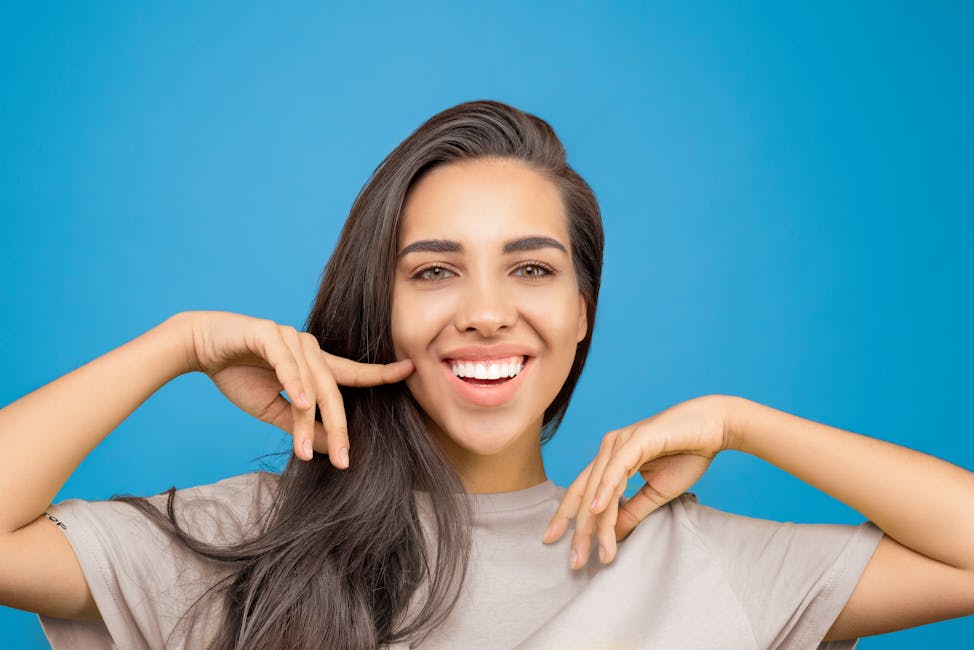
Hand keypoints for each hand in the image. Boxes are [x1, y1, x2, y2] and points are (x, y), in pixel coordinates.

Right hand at [181, 310, 413, 468]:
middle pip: (333, 390)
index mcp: (314, 363)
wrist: (199, 347)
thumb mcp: (274, 408)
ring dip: (306, 419)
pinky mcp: (268, 334)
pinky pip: (287, 361)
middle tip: (344, 460)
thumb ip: (302, 424)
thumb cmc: (238, 374)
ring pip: (309, 383)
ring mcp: (290, 338)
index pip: (352, 373)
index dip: (380, 374)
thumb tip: (332, 447)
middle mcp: (309, 347)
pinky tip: (300, 402)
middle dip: (339, 427)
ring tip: (305, 449)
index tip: (410, 371)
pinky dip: (294, 382)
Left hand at [542, 394, 732, 568]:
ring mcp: (619, 442)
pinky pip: (616, 470)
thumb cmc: (687, 454)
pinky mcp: (635, 440)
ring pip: (598, 488)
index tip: (556, 543)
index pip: (583, 491)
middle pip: (584, 493)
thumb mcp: (655, 493)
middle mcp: (609, 448)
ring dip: (594, 523)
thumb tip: (611, 535)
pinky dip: (605, 490)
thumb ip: (631, 511)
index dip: (568, 518)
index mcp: (611, 458)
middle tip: (574, 562)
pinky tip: (597, 510)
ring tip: (589, 551)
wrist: (715, 428)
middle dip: (577, 530)